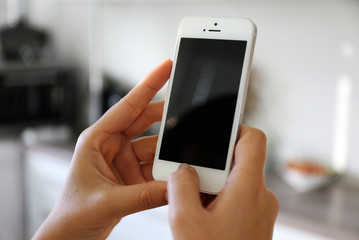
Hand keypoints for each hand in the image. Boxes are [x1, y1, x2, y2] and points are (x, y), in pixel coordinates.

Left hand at [33, 59, 171, 239]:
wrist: (69, 238)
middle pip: (145, 121)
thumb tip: (174, 186)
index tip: (166, 67)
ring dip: (170, 150)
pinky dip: (168, 170)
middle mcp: (111, 146)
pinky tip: (178, 171)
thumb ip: (143, 196)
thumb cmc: (71, 215)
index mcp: (96, 140)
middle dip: (167, 114)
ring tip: (188, 150)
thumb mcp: (106, 202)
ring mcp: (124, 162)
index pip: (127, 106)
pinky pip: (156, 168)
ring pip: (155, 147)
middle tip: (188, 106)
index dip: (148, 85)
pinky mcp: (133, 177)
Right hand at [168, 125, 278, 239]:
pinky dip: (219, 201)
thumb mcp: (186, 222)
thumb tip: (182, 170)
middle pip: (238, 162)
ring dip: (212, 187)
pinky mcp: (256, 222)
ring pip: (235, 182)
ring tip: (195, 209)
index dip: (234, 129)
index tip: (213, 133)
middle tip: (190, 184)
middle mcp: (262, 196)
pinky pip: (238, 199)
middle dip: (211, 168)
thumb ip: (181, 187)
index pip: (253, 139)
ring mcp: (261, 211)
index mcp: (249, 189)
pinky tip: (202, 218)